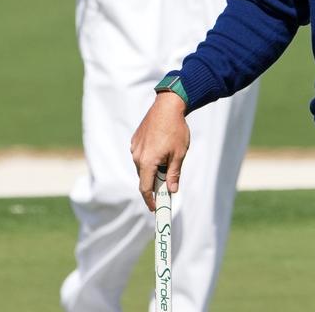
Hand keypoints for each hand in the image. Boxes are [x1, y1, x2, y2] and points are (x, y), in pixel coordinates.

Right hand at [130, 92, 189, 211]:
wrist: (168, 106)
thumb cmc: (175, 130)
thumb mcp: (179, 154)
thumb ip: (174, 174)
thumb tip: (172, 190)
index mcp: (147, 161)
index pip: (145, 188)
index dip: (150, 200)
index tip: (155, 208)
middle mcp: (137, 156)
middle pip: (144, 177)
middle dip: (155, 184)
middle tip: (167, 187)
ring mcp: (135, 147)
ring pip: (142, 166)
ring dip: (153, 170)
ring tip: (168, 162)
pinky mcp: (135, 140)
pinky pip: (141, 155)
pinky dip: (150, 159)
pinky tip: (162, 151)